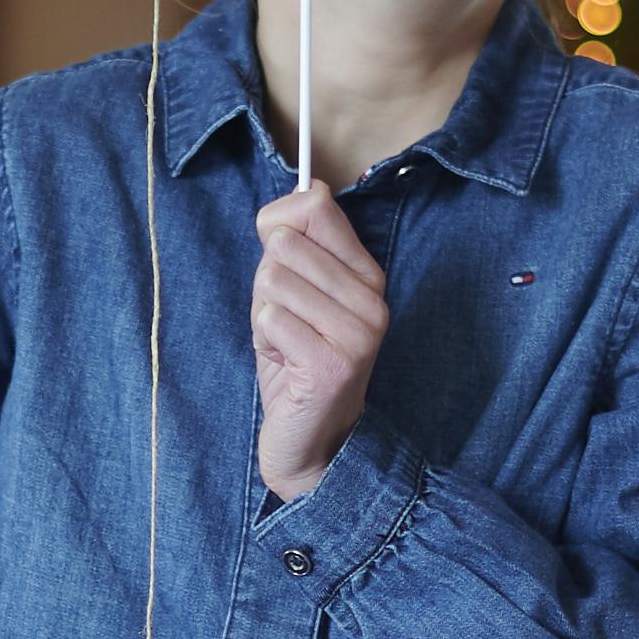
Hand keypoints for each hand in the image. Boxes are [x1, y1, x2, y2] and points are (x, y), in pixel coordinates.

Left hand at [253, 182, 387, 501]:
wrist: (311, 440)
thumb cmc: (296, 361)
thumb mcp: (292, 292)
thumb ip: (290, 243)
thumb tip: (295, 198)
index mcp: (367, 274)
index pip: (315, 206)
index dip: (278, 230)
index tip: (284, 267)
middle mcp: (373, 299)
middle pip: (284, 245)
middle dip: (267, 286)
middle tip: (288, 325)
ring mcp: (359, 332)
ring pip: (274, 281)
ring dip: (265, 317)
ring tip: (287, 346)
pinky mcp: (335, 362)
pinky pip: (271, 318)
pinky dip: (266, 342)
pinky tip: (288, 365)